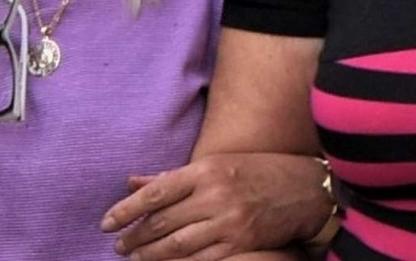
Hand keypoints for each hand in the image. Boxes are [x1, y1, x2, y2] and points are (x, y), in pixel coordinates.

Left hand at [101, 153, 329, 260]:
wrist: (308, 190)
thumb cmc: (260, 171)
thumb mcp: (217, 164)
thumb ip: (174, 177)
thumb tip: (133, 182)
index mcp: (206, 170)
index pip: (155, 192)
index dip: (126, 210)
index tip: (107, 222)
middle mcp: (215, 195)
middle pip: (163, 221)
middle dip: (135, 236)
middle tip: (117, 245)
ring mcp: (229, 222)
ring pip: (178, 244)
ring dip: (150, 254)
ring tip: (134, 258)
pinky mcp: (242, 243)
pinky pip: (202, 259)